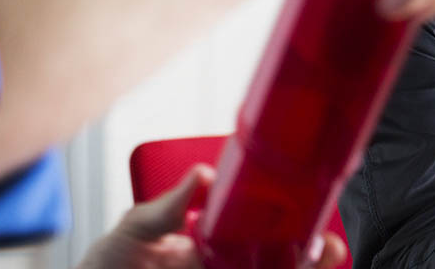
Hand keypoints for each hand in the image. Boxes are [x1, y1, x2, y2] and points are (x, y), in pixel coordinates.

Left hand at [75, 165, 346, 268]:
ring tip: (323, 257)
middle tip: (327, 247)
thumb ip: (169, 206)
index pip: (263, 223)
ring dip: (305, 265)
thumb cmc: (108, 265)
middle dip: (313, 252)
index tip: (312, 210)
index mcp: (214, 238)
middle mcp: (226, 262)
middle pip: (282, 255)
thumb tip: (202, 175)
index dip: (294, 217)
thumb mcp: (135, 229)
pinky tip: (300, 266)